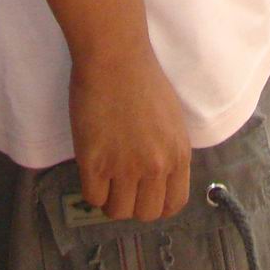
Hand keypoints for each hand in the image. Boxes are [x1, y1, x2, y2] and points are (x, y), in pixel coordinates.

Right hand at [69, 45, 191, 221]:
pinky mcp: (95, 163)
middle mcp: (156, 166)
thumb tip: (156, 176)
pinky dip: (91, 189)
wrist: (114, 56)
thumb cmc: (141, 77)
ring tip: (104, 178)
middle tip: (120, 185)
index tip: (144, 195)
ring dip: (110, 199)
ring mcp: (125, 167)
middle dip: (132, 204)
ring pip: (118, 211)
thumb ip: (167, 150)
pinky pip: (93, 198)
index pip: (174, 204)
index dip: (157, 204)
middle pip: (146, 214)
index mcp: (178, 154)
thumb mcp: (170, 119)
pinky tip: (91, 169)